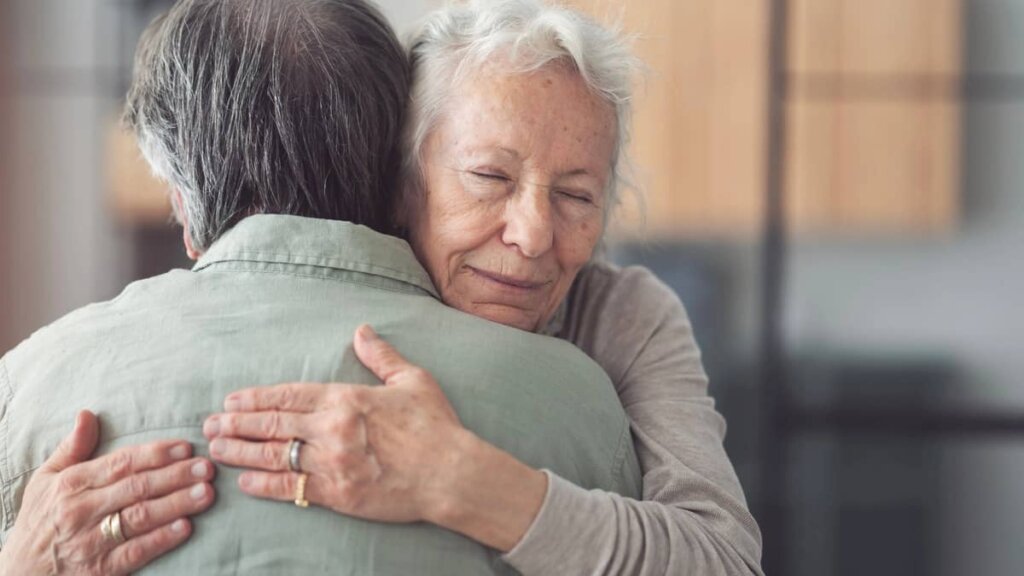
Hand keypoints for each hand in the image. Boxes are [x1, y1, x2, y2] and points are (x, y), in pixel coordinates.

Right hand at [0, 411, 215, 575]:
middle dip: (175, 476)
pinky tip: (185, 527)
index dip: (155, 454)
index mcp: (72, 484)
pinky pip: (134, 553)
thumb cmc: (40, 520)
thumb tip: (87, 414)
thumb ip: (72, 448)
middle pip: (136, 488)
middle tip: (206, 467)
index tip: (185, 446)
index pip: (120, 463)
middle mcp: (82, 510)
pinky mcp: (100, 570)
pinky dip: (160, 540)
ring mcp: (91, 541)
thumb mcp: (46, 480)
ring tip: (206, 493)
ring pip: (139, 518)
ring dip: (176, 504)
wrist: (20, 574)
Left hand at [203, 324, 467, 523]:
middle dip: (236, 424)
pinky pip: (291, 489)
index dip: (255, 398)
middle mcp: (333, 428)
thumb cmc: (435, 426)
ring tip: (215, 450)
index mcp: (347, 398)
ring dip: (240, 452)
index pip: (288, 395)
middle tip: (210, 425)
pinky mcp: (337, 494)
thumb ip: (381, 356)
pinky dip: (264, 484)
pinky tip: (244, 480)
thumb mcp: (412, 380)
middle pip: (272, 424)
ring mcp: (332, 463)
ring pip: (274, 455)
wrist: (451, 474)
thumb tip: (361, 331)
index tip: (231, 400)